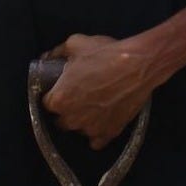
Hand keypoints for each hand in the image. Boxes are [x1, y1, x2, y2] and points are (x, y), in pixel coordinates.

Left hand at [40, 34, 156, 149]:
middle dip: (67, 109)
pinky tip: (103, 119)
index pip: (47, 103)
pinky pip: (96, 141)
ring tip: (94, 104)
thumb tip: (47, 58)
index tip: (63, 87)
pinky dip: (97, 132)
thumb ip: (57, 52)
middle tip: (79, 94)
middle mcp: (71, 119)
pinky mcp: (108, 134)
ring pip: (78, 129)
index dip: (54, 94)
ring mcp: (90, 129)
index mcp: (59, 99)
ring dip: (82, 120)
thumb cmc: (105, 53)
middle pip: (61, 119)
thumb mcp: (76, 43)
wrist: (138, 65)